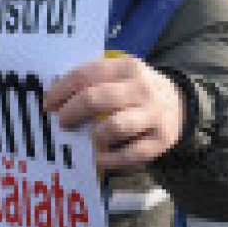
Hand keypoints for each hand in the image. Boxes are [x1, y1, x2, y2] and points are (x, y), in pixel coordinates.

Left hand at [44, 56, 185, 168]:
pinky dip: (110, 159)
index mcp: (126, 67)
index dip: (61, 91)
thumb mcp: (120, 75)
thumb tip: (54, 98)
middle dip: (71, 112)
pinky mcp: (161, 140)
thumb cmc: (135, 90)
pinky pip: (130, 154)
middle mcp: (141, 88)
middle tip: (63, 122)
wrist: (180, 103)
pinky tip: (98, 158)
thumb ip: (92, 80)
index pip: (85, 75)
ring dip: (94, 135)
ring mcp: (153, 115)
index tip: (48, 104)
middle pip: (95, 99)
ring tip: (89, 138)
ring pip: (114, 126)